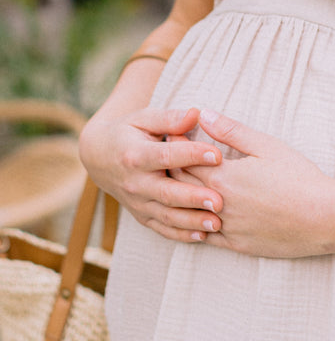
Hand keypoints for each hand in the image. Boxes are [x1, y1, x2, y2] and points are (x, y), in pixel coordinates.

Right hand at [79, 107, 223, 242]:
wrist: (99, 157)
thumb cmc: (128, 132)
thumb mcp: (144, 118)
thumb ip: (170, 118)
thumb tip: (196, 113)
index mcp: (135, 155)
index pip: (166, 156)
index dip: (192, 155)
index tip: (218, 154)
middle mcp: (135, 182)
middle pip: (167, 193)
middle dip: (194, 198)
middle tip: (220, 201)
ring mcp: (137, 202)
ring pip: (166, 216)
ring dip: (192, 222)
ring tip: (217, 223)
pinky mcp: (141, 216)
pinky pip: (161, 229)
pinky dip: (181, 235)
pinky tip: (202, 236)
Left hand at [169, 110, 334, 257]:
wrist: (323, 217)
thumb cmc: (298, 177)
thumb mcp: (266, 146)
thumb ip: (231, 131)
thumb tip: (204, 114)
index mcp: (224, 178)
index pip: (184, 161)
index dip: (175, 147)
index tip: (170, 135)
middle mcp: (219, 205)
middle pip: (180, 187)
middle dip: (170, 170)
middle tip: (166, 157)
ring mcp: (227, 229)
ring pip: (189, 214)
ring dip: (179, 199)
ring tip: (175, 184)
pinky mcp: (237, 245)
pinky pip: (204, 237)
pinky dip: (193, 224)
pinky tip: (193, 215)